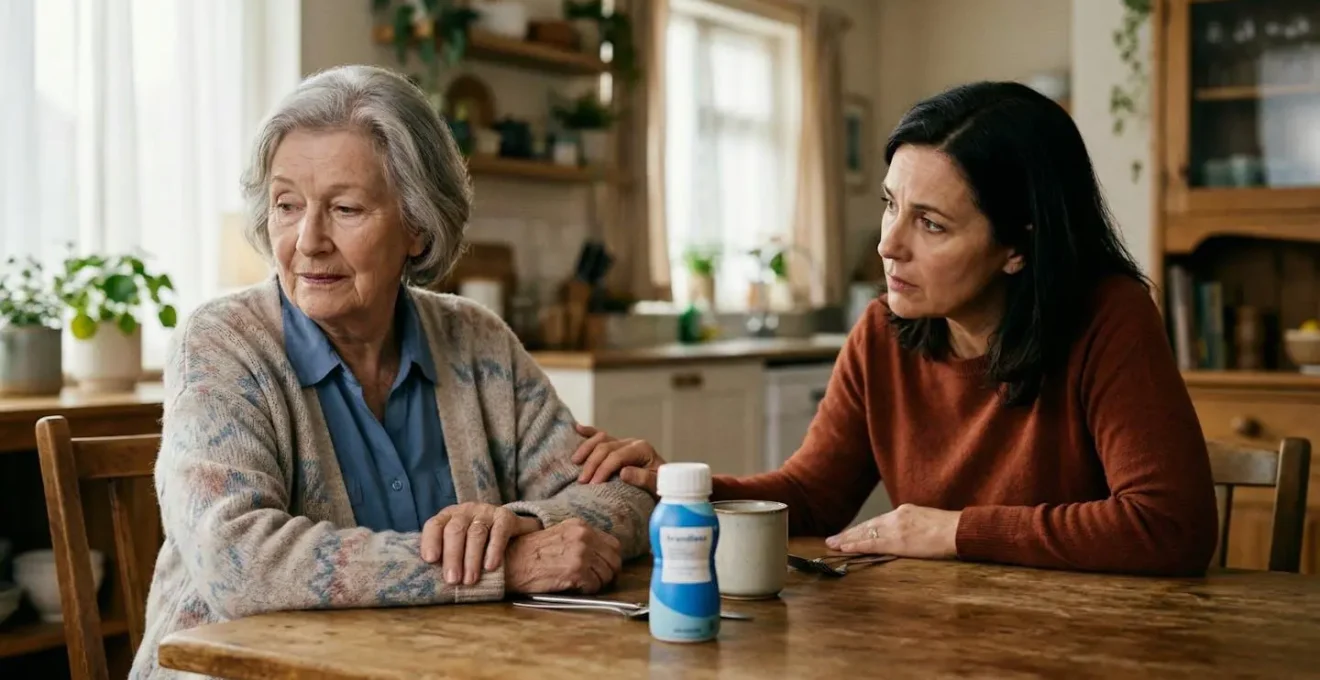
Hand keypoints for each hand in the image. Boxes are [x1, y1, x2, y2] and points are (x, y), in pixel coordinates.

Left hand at [421, 503, 541, 585]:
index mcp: (448, 517)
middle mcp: (466, 511)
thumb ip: (446, 558)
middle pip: (455, 530)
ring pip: (476, 533)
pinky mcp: (506, 517)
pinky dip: (494, 550)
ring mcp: (486, 512)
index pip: (435, 525)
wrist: (511, 537)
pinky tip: (490, 567)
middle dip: (452, 556)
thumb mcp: (459, 548)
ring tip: (470, 580)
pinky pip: (499, 532)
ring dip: (471, 559)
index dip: (431, 541)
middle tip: (452, 580)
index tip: (430, 560)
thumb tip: (431, 579)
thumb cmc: (476, 547)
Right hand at [505, 518, 623, 593]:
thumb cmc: (530, 552)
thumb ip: (581, 540)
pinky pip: (594, 586)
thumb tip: (602, 555)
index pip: (613, 545)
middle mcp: (583, 536)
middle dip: (609, 574)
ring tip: (582, 584)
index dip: (611, 560)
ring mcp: (581, 553)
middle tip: (597, 581)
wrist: (511, 562)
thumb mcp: (559, 535)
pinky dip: (588, 591)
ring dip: (598, 584)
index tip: (605, 568)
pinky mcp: (576, 571)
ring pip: (606, 575)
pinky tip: (575, 588)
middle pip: (614, 561)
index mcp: (580, 526)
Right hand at [571, 424, 665, 494]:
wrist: (668, 485)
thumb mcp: (657, 485)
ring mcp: (624, 442)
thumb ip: (643, 479)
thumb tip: (623, 472)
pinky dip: (589, 432)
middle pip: (606, 447)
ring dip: (586, 450)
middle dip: (592, 464)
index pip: (617, 456)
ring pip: (600, 440)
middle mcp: (632, 442)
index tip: (594, 484)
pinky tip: (577, 428)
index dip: (604, 469)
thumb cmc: (662, 486)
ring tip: (575, 463)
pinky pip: (601, 436)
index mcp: (642, 449)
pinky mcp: (618, 446)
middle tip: (582, 481)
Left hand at [824, 504, 961, 559]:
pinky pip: (872, 544)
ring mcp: (896, 528)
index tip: (850, 533)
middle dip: (849, 533)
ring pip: (865, 534)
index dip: (862, 529)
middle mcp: (897, 517)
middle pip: (868, 526)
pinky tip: (845, 548)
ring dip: (847, 540)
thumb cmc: (952, 530)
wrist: (960, 530)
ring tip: (833, 544)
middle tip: (832, 539)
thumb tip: (910, 537)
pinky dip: (856, 545)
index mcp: (905, 512)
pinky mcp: (898, 541)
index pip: (878, 521)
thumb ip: (915, 527)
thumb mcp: (929, 523)